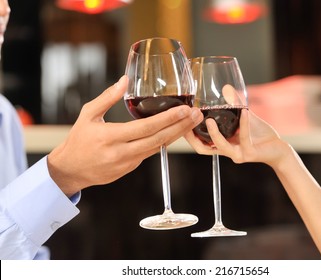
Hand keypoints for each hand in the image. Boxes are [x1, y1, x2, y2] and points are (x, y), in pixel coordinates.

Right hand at [48, 75, 202, 195]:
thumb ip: (107, 97)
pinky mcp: (130, 169)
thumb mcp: (88, 114)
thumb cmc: (78, 140)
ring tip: (192, 122)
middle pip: (158, 140)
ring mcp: (128, 163)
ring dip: (177, 135)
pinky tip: (175, 132)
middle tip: (197, 115)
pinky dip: (164, 142)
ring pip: (158, 148)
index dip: (167, 119)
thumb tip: (125, 80)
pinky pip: (151, 153)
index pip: (146, 127)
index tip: (184, 110)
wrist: (71, 170)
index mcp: (111, 137)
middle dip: (180, 127)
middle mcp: (122, 152)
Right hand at [185, 109, 289, 166]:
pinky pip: (244, 137)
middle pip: (203, 149)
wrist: (278, 148)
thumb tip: (225, 87)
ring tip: (209, 120)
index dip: (188, 135)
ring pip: (221, 146)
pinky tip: (244, 111)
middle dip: (193, 138)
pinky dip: (244, 124)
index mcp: (222, 144)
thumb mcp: (245, 117)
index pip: (200, 142)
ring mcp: (238, 154)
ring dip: (214, 134)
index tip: (181, 120)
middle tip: (187, 121)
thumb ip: (234, 104)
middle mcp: (227, 151)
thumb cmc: (260, 135)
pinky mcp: (250, 153)